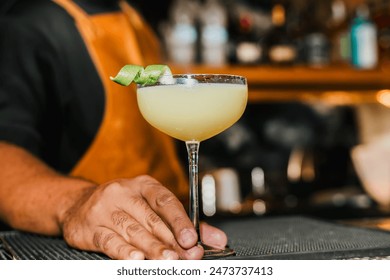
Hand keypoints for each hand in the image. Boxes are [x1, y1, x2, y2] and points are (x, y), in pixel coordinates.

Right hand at [60, 175, 226, 259]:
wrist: (79, 204)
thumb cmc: (124, 206)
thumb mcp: (152, 206)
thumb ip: (185, 224)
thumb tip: (217, 239)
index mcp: (144, 185)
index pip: (166, 201)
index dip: (180, 221)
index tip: (193, 238)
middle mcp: (124, 193)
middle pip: (151, 219)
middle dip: (171, 241)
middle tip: (187, 256)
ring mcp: (105, 209)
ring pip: (133, 231)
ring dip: (153, 248)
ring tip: (168, 260)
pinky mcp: (90, 227)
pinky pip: (109, 240)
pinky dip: (124, 251)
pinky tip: (137, 258)